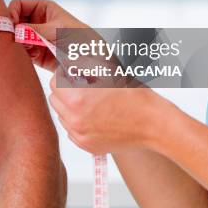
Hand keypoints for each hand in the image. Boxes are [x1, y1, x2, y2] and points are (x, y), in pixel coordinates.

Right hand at [9, 0, 87, 71]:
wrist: (93, 61)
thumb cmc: (80, 38)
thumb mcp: (57, 30)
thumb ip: (36, 30)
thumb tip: (16, 31)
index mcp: (43, 8)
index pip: (19, 5)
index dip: (12, 13)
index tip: (11, 25)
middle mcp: (37, 22)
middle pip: (14, 21)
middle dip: (13, 30)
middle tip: (14, 39)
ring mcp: (35, 38)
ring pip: (16, 38)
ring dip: (17, 43)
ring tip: (28, 49)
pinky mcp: (36, 54)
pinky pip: (22, 52)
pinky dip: (23, 54)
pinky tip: (33, 56)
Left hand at [48, 74, 164, 154]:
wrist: (154, 124)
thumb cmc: (134, 95)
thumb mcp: (107, 70)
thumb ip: (82, 64)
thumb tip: (67, 61)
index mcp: (77, 98)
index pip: (54, 83)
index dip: (63, 75)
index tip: (73, 74)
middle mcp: (75, 119)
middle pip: (55, 100)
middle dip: (65, 91)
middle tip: (82, 87)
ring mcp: (80, 135)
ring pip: (62, 116)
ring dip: (70, 107)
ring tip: (91, 102)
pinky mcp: (86, 146)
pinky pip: (72, 131)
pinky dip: (78, 122)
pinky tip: (95, 116)